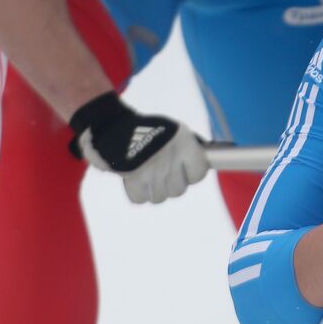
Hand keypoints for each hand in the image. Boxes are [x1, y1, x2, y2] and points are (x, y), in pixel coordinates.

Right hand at [68, 91, 208, 203]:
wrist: (114, 123)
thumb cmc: (149, 128)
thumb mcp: (175, 131)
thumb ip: (190, 149)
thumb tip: (208, 162)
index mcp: (184, 144)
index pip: (199, 174)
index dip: (193, 174)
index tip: (187, 170)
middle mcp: (170, 159)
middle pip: (178, 190)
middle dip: (172, 184)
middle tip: (164, 172)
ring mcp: (151, 171)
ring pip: (160, 197)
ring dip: (155, 189)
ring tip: (150, 176)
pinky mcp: (132, 179)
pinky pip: (140, 199)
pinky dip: (139, 193)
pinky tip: (138, 181)